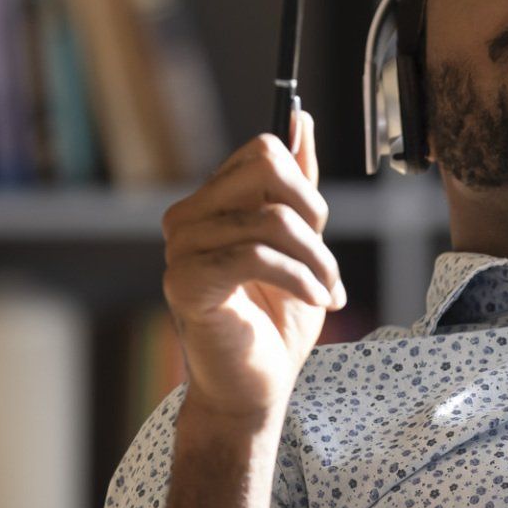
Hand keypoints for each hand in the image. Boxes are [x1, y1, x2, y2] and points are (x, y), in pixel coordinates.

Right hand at [161, 110, 345, 426]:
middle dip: (313, 215)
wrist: (255, 388)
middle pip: (266, 167)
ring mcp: (181, 249)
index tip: (318, 235)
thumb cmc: (276, 321)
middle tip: (324, 264)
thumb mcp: (302, 243)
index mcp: (211, 203)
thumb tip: (300, 118)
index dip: (306, 191)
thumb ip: (298, 185)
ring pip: (271, 217)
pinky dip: (300, 279)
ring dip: (317, 259)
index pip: (265, 152)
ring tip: (327, 292)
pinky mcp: (187, 283)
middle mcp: (187, 218)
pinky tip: (315, 301)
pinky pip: (257, 255)